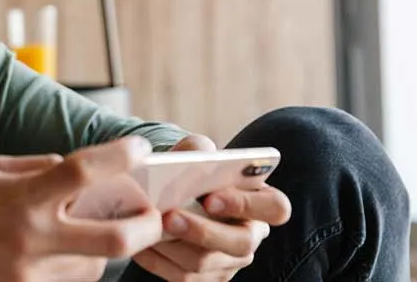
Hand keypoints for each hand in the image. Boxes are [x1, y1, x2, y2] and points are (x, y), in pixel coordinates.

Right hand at [0, 138, 163, 281]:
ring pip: (97, 268)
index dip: (119, 157)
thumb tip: (76, 168)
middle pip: (114, 239)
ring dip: (107, 249)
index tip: (139, 148)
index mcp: (22, 198)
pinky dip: (78, 268)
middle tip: (153, 215)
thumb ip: (37, 168)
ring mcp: (29, 275)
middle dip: (145, 227)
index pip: (83, 172)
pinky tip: (65, 252)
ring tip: (99, 231)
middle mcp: (31, 239)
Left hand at [131, 135, 291, 280]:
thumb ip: (198, 148)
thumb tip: (194, 154)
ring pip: (207, 263)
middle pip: (241, 243)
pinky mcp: (206, 277)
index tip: (210, 197)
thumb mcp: (197, 153)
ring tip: (148, 227)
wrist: (174, 195)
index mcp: (261, 201)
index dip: (246, 204)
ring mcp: (230, 261)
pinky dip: (157, 260)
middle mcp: (251, 235)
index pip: (276, 208)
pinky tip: (140, 242)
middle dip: (203, 231)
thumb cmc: (193, 170)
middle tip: (169, 216)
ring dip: (173, 246)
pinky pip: (183, 277)